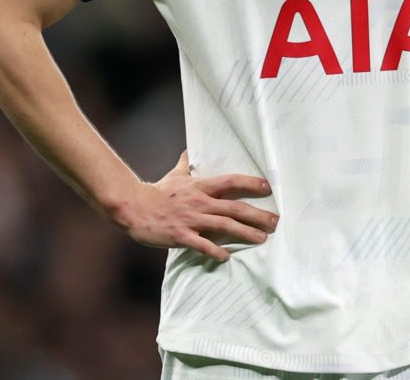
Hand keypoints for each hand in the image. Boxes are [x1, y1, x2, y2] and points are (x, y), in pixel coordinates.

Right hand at [118, 152, 278, 262]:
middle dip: (257, 215)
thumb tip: (188, 152)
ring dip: (246, 233)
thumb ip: (185, 166)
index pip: (230, 182)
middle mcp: (199, 202)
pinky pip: (202, 245)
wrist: (134, 208)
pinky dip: (216, 251)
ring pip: (224, 226)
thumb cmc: (156, 192)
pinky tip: (228, 257)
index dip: (250, 183)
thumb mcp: (174, 176)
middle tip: (275, 221)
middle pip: (234, 207)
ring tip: (262, 239)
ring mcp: (191, 220)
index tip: (268, 187)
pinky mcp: (181, 236)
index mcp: (199, 187)